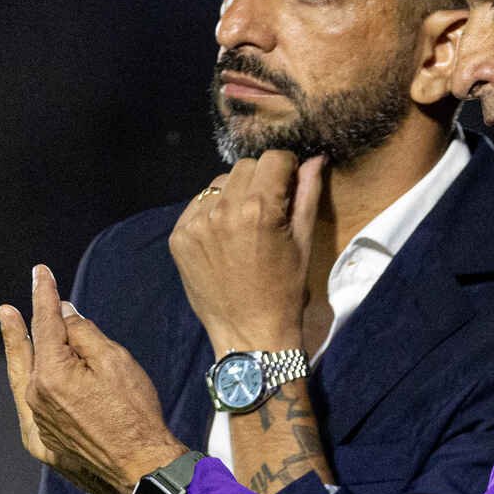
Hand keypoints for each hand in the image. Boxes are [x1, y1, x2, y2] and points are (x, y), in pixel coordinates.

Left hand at [0, 265, 185, 493]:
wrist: (141, 469)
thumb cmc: (135, 414)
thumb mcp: (116, 362)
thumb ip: (84, 334)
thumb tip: (65, 316)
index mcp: (51, 375)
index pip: (45, 324)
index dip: (43, 296)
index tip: (40, 274)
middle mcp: (34, 400)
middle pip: (26, 353)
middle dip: (18, 327)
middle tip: (6, 308)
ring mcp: (37, 425)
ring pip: (25, 382)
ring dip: (22, 356)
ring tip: (13, 333)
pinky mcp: (44, 446)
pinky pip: (30, 411)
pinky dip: (29, 391)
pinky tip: (30, 383)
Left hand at [169, 152, 323, 354]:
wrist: (249, 334)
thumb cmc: (285, 291)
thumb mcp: (303, 242)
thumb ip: (307, 194)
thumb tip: (315, 159)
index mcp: (258, 210)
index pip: (274, 159)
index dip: (287, 168)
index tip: (290, 183)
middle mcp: (223, 211)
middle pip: (245, 167)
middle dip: (262, 180)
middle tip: (270, 208)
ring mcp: (196, 224)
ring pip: (219, 183)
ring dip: (235, 193)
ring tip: (245, 224)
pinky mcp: (179, 237)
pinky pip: (198, 204)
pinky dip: (213, 211)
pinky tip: (225, 236)